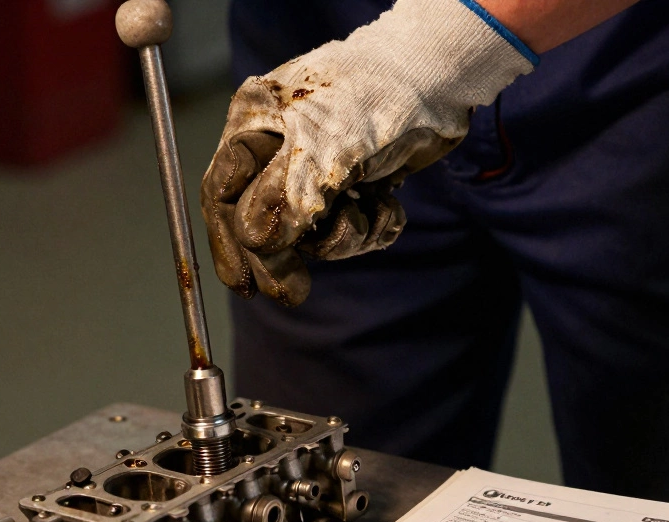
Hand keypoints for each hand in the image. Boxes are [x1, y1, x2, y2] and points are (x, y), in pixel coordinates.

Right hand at [201, 0, 534, 305]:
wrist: (445, 78)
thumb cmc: (377, 96)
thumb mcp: (323, 151)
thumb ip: (282, 200)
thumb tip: (252, 241)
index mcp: (255, 125)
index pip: (222, 193)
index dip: (226, 242)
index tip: (243, 285)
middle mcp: (278, 147)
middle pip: (261, 220)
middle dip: (282, 258)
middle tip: (292, 295)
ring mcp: (316, 167)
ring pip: (309, 231)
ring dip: (343, 235)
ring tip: (368, 214)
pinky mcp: (353, 183)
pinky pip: (346, 227)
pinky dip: (370, 226)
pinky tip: (388, 206)